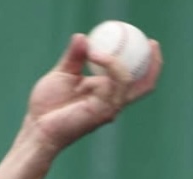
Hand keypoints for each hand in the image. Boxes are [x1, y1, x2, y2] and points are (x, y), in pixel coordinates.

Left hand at [23, 32, 161, 155]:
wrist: (38, 127)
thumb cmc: (48, 106)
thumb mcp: (63, 74)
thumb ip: (75, 57)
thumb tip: (82, 37)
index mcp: (105, 93)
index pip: (133, 78)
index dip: (144, 61)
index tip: (142, 39)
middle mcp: (112, 102)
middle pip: (145, 85)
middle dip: (154, 64)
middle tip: (152, 42)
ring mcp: (109, 108)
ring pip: (129, 80)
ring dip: (117, 59)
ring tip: (95, 50)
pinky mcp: (103, 111)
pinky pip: (115, 83)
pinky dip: (109, 64)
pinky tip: (95, 55)